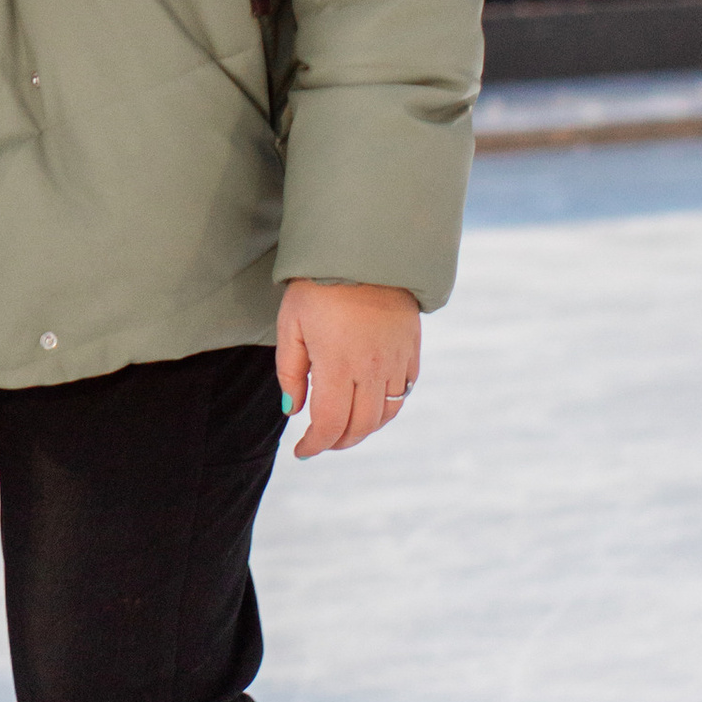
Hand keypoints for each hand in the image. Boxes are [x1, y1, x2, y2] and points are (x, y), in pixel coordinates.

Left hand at [277, 277, 419, 456]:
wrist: (364, 250)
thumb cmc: (318, 286)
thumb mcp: (291, 325)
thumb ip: (290, 372)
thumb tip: (292, 410)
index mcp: (338, 365)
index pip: (330, 424)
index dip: (315, 445)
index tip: (302, 450)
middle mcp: (372, 369)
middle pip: (360, 426)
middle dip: (338, 442)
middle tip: (320, 441)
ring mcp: (396, 361)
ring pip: (386, 414)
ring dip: (364, 429)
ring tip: (344, 427)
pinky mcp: (411, 349)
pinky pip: (404, 392)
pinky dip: (387, 407)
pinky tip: (371, 403)